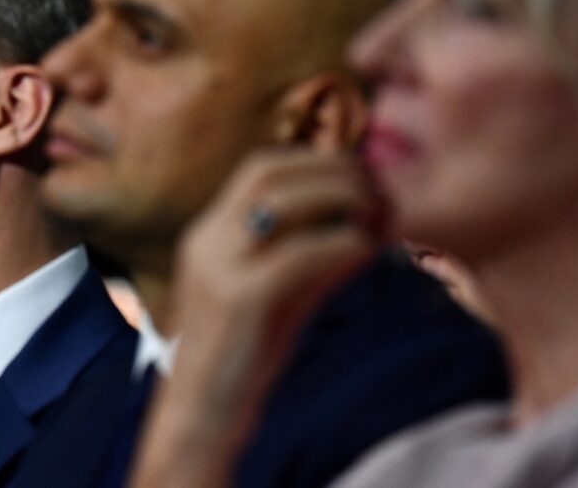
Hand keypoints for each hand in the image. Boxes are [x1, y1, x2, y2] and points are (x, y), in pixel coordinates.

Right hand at [131, 149, 383, 487]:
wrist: (199, 417)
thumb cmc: (239, 359)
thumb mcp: (275, 299)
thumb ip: (309, 261)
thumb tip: (363, 230)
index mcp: (208, 235)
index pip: (258, 170)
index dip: (312, 161)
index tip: (358, 171)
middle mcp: (207, 240)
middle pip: (267, 172)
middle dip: (329, 167)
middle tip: (377, 182)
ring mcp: (218, 266)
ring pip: (281, 201)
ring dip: (339, 195)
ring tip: (378, 209)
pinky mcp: (238, 299)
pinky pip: (297, 254)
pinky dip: (339, 243)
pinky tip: (367, 247)